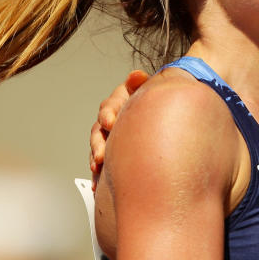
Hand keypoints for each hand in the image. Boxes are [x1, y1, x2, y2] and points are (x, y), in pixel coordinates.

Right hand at [90, 69, 148, 188]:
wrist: (163, 112)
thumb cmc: (153, 100)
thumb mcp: (148, 88)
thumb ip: (140, 83)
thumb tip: (136, 75)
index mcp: (119, 101)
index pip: (108, 107)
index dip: (108, 115)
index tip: (110, 123)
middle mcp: (112, 118)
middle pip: (99, 130)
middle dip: (98, 143)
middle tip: (101, 154)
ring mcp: (111, 135)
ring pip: (97, 147)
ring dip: (95, 158)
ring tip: (97, 168)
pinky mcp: (112, 150)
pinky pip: (101, 161)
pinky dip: (98, 173)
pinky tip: (96, 184)